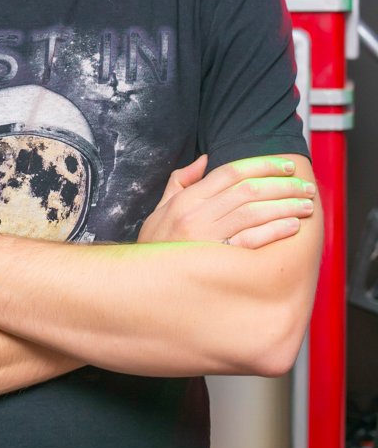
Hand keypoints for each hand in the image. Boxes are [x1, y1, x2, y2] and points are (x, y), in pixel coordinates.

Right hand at [137, 155, 315, 248]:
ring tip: (305, 205)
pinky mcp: (217, 263)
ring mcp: (207, 239)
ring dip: (285, 206)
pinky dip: (274, 231)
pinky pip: (251, 241)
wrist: (143, 287)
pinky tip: (292, 226)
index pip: (231, 172)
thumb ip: (181, 181)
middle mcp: (197, 215)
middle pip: (248, 190)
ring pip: (254, 212)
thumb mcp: (161, 209)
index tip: (285, 166)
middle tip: (305, 186)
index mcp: (187, 199)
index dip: (262, 164)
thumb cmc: (156, 248)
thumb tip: (203, 160)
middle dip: (282, 185)